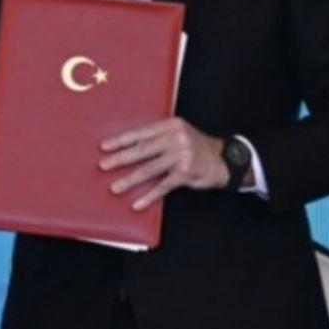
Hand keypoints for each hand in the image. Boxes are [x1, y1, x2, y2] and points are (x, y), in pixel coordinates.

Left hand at [99, 117, 228, 210]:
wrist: (225, 159)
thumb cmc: (195, 147)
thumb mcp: (178, 135)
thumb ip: (157, 138)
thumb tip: (127, 147)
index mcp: (170, 125)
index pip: (141, 132)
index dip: (121, 140)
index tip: (104, 146)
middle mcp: (176, 138)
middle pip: (142, 150)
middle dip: (120, 158)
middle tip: (103, 165)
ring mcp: (182, 155)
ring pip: (150, 169)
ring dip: (130, 179)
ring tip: (115, 187)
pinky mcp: (186, 173)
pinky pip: (163, 186)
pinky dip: (149, 196)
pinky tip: (137, 203)